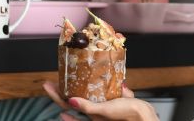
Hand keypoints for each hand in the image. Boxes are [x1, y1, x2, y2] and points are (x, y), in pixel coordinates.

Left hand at [43, 81, 158, 120]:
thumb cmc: (126, 116)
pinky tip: (103, 78)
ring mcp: (105, 107)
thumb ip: (87, 107)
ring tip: (74, 77)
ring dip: (81, 87)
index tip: (48, 85)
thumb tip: (70, 102)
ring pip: (89, 96)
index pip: (68, 107)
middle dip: (64, 91)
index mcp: (92, 116)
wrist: (146, 116)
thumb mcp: (104, 111)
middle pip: (75, 100)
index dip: (57, 97)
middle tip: (55, 80)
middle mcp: (96, 113)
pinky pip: (106, 92)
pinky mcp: (115, 102)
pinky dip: (104, 85)